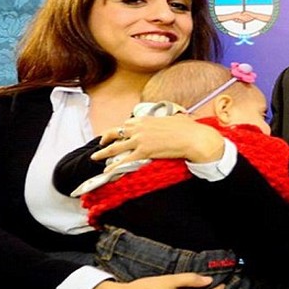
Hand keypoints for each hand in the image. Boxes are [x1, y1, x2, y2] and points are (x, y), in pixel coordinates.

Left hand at [92, 114, 225, 169]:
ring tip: (96, 157)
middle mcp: (139, 128)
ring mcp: (139, 140)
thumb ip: (167, 119)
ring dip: (103, 152)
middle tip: (101, 143)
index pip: (127, 123)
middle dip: (106, 138)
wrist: (193, 138)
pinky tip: (108, 170)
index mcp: (145, 119)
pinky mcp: (143, 152)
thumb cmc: (187, 128)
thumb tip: (173, 118)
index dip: (122, 130)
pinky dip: (114, 166)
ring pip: (115, 147)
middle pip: (116, 132)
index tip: (119, 134)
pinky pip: (124, 160)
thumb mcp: (174, 118)